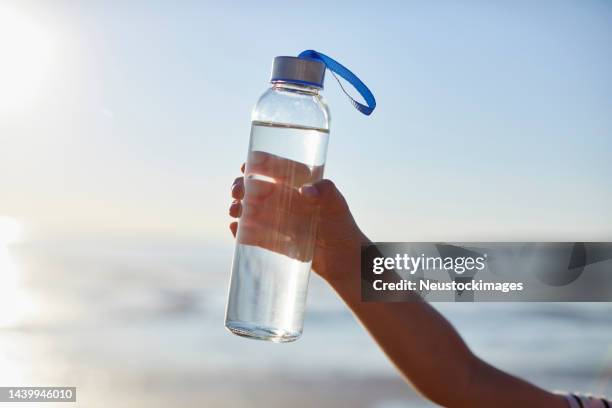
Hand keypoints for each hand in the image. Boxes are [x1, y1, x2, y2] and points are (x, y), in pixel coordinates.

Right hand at [229, 151, 366, 283]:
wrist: (344, 261)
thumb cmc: (342, 228)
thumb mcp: (337, 207)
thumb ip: (326, 193)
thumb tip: (305, 191)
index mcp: (302, 186)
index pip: (279, 170)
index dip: (262, 165)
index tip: (247, 164)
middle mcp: (289, 201)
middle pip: (260, 189)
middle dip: (244, 187)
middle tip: (236, 191)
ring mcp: (282, 221)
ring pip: (255, 211)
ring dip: (241, 208)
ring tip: (235, 210)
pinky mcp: (278, 241)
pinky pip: (257, 234)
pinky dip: (244, 231)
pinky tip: (235, 228)